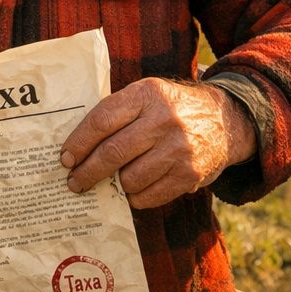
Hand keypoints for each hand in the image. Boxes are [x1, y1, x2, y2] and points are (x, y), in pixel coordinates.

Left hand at [58, 79, 257, 209]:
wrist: (225, 120)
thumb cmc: (172, 109)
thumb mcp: (148, 95)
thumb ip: (117, 112)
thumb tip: (75, 148)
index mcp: (147, 94)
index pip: (102, 121)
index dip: (78, 143)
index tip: (65, 158)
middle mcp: (164, 120)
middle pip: (112, 153)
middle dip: (87, 172)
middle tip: (74, 182)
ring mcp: (178, 149)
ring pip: (128, 178)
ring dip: (113, 185)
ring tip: (108, 183)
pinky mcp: (189, 174)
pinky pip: (148, 196)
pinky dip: (134, 196)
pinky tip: (132, 190)